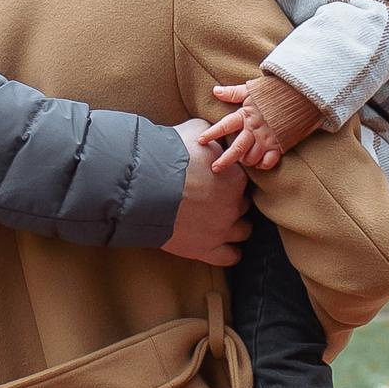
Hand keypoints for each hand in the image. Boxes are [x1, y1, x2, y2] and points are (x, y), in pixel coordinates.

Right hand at [160, 117, 250, 265]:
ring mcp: (222, 229)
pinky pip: (231, 256)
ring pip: (243, 230)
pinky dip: (229, 251)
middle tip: (212, 197)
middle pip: (243, 204)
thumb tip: (218, 135)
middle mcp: (234, 205)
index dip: (230, 178)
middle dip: (231, 201)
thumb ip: (213, 135)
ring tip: (218, 221)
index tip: (216, 178)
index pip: (243, 179)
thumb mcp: (195, 131)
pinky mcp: (206, 249)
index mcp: (235, 177)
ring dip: (234, 225)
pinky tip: (221, 245)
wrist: (144, 187)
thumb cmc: (168, 156)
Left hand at [205, 86, 287, 174]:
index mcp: (246, 115)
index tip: (200, 141)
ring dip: (245, 161)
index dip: (212, 133)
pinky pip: (269, 161)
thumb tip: (215, 90)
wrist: (303, 93)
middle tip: (214, 168)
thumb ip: (233, 92)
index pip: (225, 126)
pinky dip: (263, 165)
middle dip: (224, 160)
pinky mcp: (281, 144)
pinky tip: (259, 164)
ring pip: (251, 157)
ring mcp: (268, 138)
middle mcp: (255, 129)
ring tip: (241, 161)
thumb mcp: (253, 89)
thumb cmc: (277, 89)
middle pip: (236, 149)